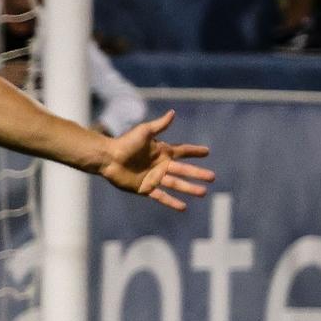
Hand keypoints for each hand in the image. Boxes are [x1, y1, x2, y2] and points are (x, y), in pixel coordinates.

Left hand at [95, 109, 213, 209]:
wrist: (108, 158)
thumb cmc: (124, 143)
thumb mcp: (144, 132)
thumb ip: (160, 125)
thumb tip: (173, 113)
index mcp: (162, 152)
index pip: (182, 151)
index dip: (194, 151)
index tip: (207, 152)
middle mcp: (160, 165)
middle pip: (183, 170)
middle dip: (198, 173)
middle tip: (212, 177)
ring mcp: (154, 178)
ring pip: (176, 184)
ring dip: (189, 188)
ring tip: (203, 192)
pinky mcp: (145, 188)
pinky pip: (161, 196)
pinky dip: (172, 202)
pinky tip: (183, 207)